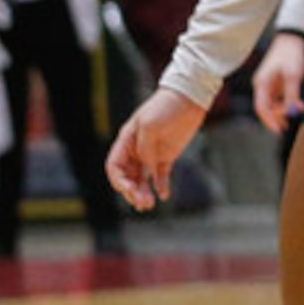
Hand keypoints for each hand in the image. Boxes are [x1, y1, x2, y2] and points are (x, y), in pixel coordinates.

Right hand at [107, 87, 206, 210]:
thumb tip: (146, 166)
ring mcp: (151, 154)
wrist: (188, 100)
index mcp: (126, 141)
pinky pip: (160, 176)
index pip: (114, 166)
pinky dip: (161, 186)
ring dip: (143, 192)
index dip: (119, 180)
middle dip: (132, 191)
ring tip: (150, 204)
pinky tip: (164, 195)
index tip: (128, 189)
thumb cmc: (166, 107)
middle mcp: (135, 150)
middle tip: (143, 203)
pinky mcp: (166, 157)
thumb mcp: (150, 124)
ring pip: (142, 180)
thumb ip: (145, 147)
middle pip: (127, 177)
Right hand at [251, 30, 303, 133]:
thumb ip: (292, 95)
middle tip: (289, 122)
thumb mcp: (293, 76)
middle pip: (267, 108)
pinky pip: (278, 98)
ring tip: (296, 111)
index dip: (269, 121)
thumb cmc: (289, 54)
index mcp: (261, 83)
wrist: (292, 40)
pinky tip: (295, 106)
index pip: (261, 108)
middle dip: (278, 116)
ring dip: (283, 110)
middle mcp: (262, 85)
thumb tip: (293, 111)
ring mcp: (268, 84)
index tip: (278, 129)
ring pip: (273, 104)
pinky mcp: (276, 83)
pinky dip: (286, 103)